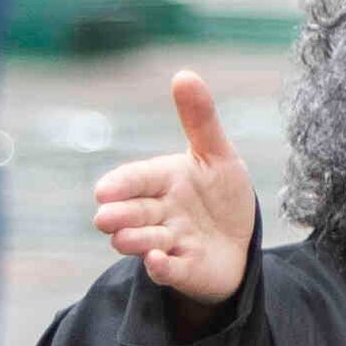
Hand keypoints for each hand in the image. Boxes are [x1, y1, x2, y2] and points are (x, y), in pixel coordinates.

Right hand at [96, 71, 259, 305]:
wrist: (240, 241)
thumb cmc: (220, 194)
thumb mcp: (217, 155)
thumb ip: (200, 120)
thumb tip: (184, 74)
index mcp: (163, 180)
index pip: (135, 180)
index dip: (121, 185)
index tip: (104, 191)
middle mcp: (159, 212)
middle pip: (133, 212)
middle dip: (119, 215)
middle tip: (105, 217)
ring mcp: (169, 243)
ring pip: (144, 242)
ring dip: (135, 240)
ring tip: (128, 239)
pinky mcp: (183, 270)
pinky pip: (169, 270)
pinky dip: (161, 267)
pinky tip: (157, 262)